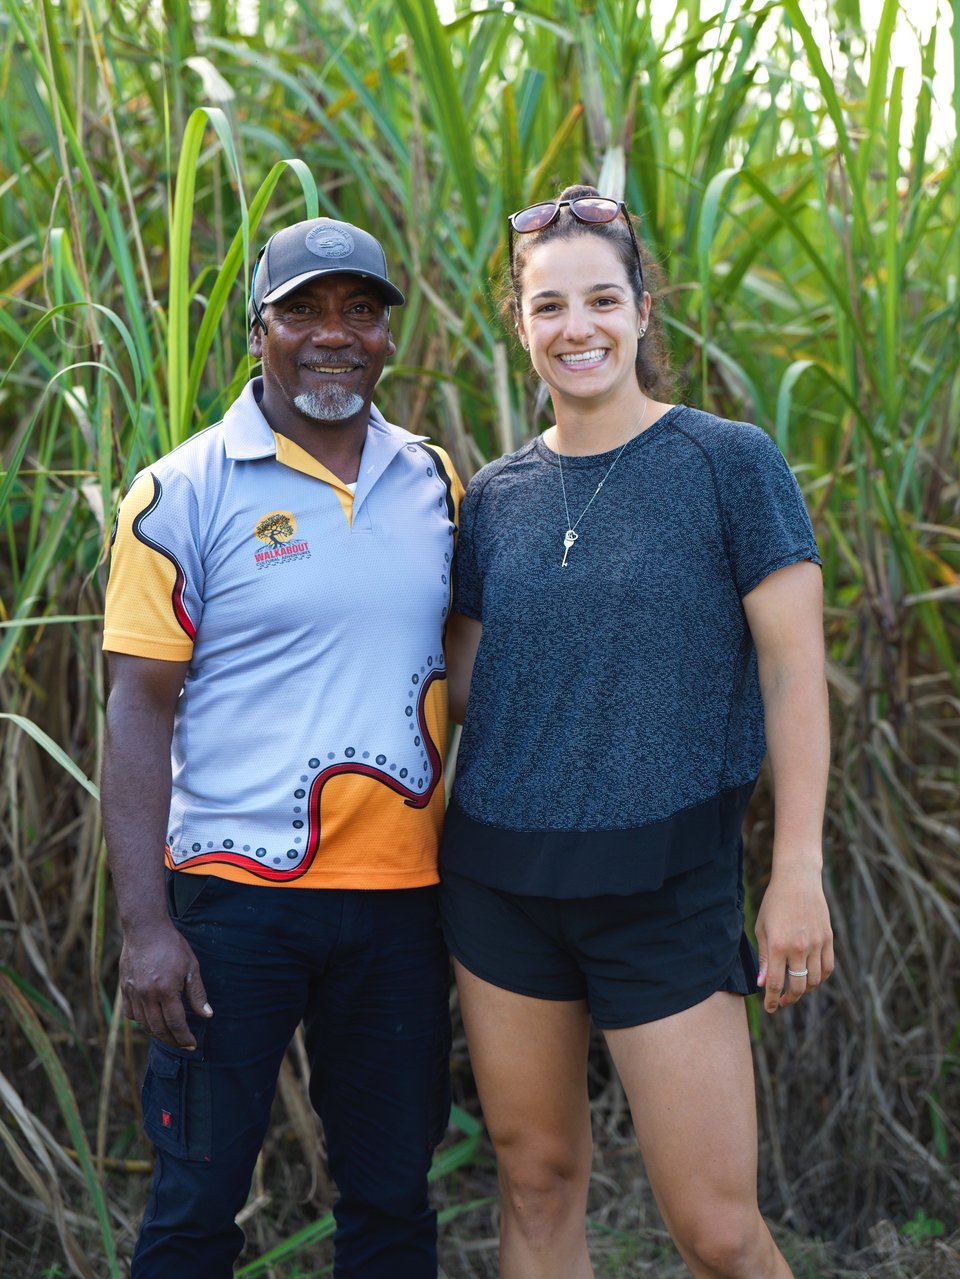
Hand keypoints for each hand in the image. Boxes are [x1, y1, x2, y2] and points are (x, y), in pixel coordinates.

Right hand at [119, 921, 212, 1048]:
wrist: (145, 929)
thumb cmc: (172, 945)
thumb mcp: (191, 967)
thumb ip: (197, 994)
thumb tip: (207, 1015)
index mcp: (166, 990)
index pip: (176, 1023)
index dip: (184, 1037)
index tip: (193, 1044)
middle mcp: (147, 995)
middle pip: (158, 1029)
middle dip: (172, 1040)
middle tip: (183, 1044)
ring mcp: (133, 993)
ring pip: (144, 1024)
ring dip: (157, 1034)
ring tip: (170, 1036)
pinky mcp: (124, 989)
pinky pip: (131, 1014)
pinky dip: (141, 1022)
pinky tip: (151, 1022)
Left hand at [755, 861, 833, 1013]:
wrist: (798, 879)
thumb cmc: (774, 903)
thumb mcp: (762, 928)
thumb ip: (764, 958)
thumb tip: (763, 984)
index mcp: (778, 946)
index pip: (776, 983)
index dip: (772, 1000)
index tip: (770, 1008)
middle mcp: (799, 948)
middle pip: (798, 987)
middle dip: (789, 999)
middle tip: (782, 1002)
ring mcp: (816, 944)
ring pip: (815, 981)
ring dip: (805, 990)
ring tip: (796, 989)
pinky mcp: (828, 939)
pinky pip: (828, 967)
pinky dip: (820, 977)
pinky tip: (811, 978)